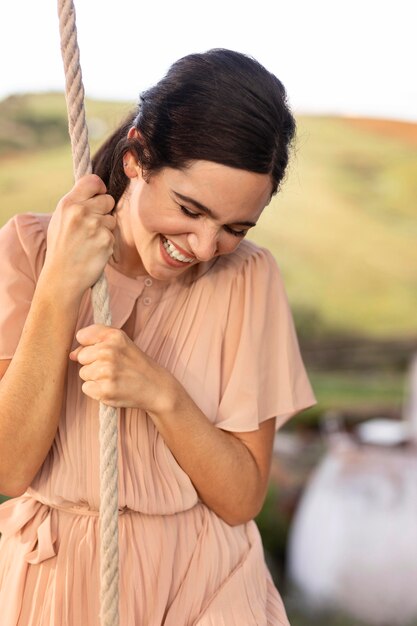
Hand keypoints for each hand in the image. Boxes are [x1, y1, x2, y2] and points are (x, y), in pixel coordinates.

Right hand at [43, 175, 115, 296]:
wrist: (62, 277)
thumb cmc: (61, 248)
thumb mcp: (60, 220)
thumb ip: (76, 203)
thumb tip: (95, 191)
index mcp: (68, 203)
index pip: (93, 181)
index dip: (99, 188)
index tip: (99, 195)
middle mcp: (82, 211)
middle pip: (108, 199)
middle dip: (104, 210)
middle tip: (92, 225)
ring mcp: (95, 226)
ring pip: (112, 218)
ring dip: (105, 228)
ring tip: (90, 241)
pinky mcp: (106, 240)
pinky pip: (113, 235)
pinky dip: (106, 242)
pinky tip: (94, 250)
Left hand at [69, 324, 177, 411]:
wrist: (155, 387)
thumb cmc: (135, 363)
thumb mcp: (121, 341)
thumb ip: (95, 338)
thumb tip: (71, 355)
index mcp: (114, 336)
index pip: (81, 337)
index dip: (91, 346)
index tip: (105, 352)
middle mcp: (109, 351)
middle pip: (81, 357)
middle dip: (92, 363)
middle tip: (113, 367)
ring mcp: (107, 371)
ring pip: (83, 373)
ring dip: (95, 378)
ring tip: (114, 378)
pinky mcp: (105, 390)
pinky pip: (86, 388)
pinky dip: (97, 391)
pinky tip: (112, 388)